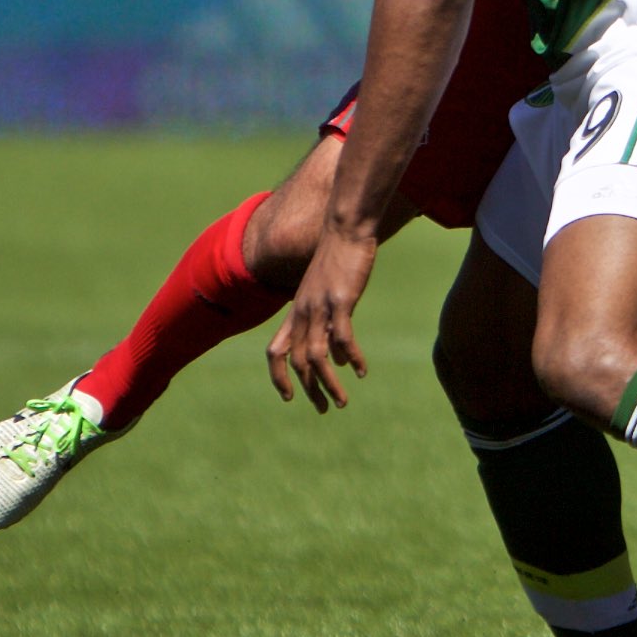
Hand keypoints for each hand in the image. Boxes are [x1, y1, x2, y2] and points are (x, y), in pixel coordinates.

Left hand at [265, 228, 378, 411]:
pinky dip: (351, 358)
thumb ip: (328, 324)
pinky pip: (342, 339)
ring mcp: (320, 307)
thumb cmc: (338, 258)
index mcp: (296, 311)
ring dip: (328, 383)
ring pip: (316, 356)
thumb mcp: (327, 293)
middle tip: (325, 408)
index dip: (278, 377)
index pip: (275, 351)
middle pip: (295, 361)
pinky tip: (362, 370)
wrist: (345, 228)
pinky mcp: (341, 301)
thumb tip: (339, 358)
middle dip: (308, 390)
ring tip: (343, 401)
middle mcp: (303, 312)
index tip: (289, 397)